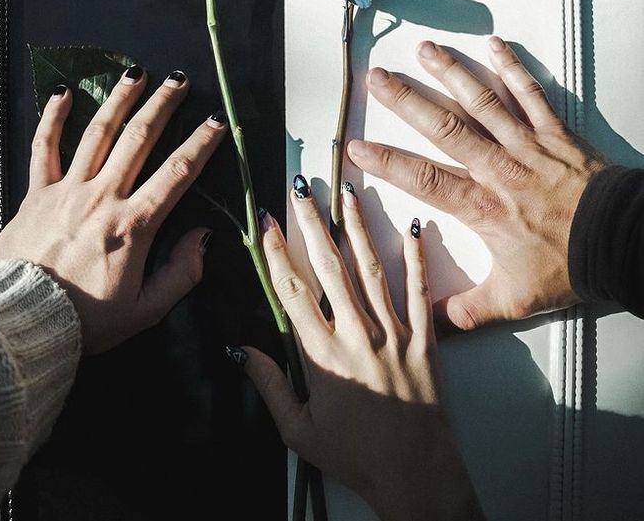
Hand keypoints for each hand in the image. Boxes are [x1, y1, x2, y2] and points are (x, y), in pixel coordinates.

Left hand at [0, 66, 225, 352]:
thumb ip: (180, 274)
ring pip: (97, 133)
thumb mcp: (145, 311)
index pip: (176, 174)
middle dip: (162, 106)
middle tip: (179, 81)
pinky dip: (52, 118)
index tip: (216, 121)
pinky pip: (44, 148)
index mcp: (133, 224)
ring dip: (119, 100)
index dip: (200, 144)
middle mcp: (103, 196)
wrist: (21, 324)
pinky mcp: (36, 193)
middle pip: (138, 140)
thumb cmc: (86, 320)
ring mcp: (67, 190)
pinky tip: (63, 93)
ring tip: (136, 73)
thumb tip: (203, 237)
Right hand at [242, 184, 483, 520]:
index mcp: (322, 356)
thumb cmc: (354, 454)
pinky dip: (416, 257)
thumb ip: (269, 386)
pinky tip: (412, 227)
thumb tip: (239, 350)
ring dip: (357, 227)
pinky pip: (418, 291)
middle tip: (301, 189)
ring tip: (346, 193)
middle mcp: (356, 336)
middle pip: (328, 267)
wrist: (415, 473)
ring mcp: (393, 334)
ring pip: (370, 269)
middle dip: (312, 223)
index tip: (267, 222)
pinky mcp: (424, 339)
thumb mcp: (298, 430)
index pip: (292, 291)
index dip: (276, 252)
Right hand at [347, 37, 605, 330]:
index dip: (388, 162)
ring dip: (451, 73)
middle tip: (377, 79)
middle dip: (406, 101)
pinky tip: (493, 45)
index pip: (425, 179)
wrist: (622, 243)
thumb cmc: (571, 265)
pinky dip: (512, 69)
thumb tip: (436, 323)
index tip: (357, 147)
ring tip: (424, 50)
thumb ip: (472, 308)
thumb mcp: (516, 297)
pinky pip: (531, 94)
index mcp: (484, 206)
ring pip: (483, 102)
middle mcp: (499, 168)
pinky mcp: (555, 132)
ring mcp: (527, 145)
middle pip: (445, 128)